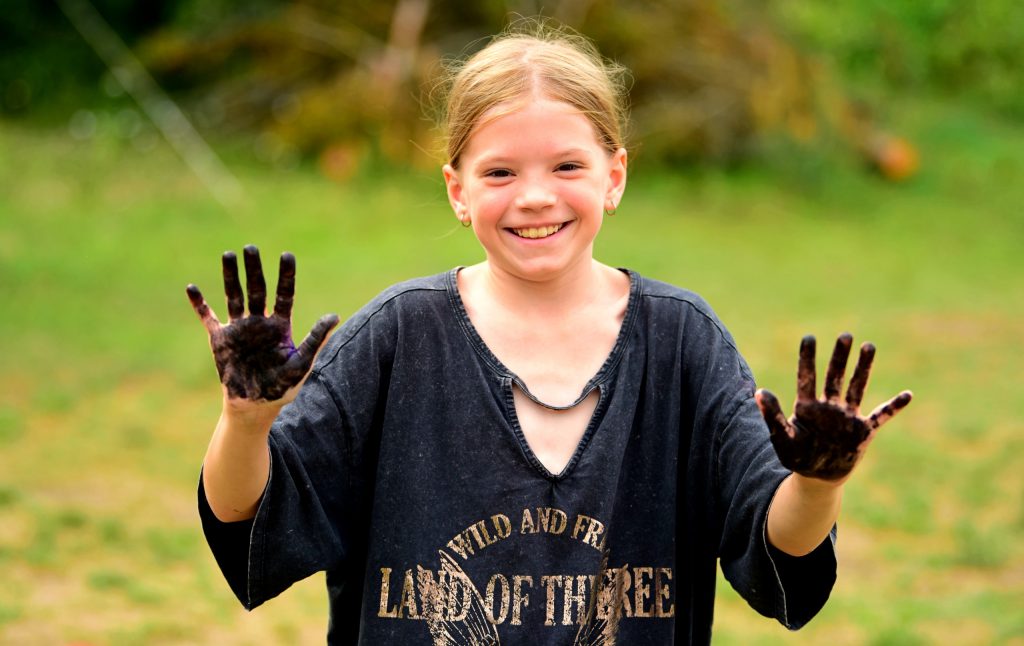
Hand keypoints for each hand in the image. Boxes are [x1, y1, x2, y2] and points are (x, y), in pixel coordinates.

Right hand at [186, 245, 338, 401]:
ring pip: (234, 296)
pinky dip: (199, 304)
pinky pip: (208, 318)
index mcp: (280, 326)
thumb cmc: (282, 388)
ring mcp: (239, 329)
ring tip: (228, 254)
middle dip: (254, 268)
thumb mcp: (302, 363)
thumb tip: (334, 316)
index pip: (284, 294)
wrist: (255, 406)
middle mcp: (259, 322)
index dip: (286, 275)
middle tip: (250, 248)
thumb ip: (316, 339)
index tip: (286, 255)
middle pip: (257, 288)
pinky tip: (192, 288)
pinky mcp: (220, 340)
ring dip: (231, 276)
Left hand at [755, 333, 911, 481]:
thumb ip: (773, 415)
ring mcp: (847, 417)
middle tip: (845, 335)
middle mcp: (829, 407)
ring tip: (869, 345)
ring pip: (857, 387)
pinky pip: (881, 416)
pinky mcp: (863, 431)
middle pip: (835, 376)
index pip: (807, 377)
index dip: (807, 358)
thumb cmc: (798, 456)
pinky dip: (893, 407)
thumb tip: (759, 392)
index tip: (809, 338)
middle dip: (840, 357)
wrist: (818, 476)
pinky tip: (907, 395)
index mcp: (807, 407)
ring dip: (863, 368)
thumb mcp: (782, 438)